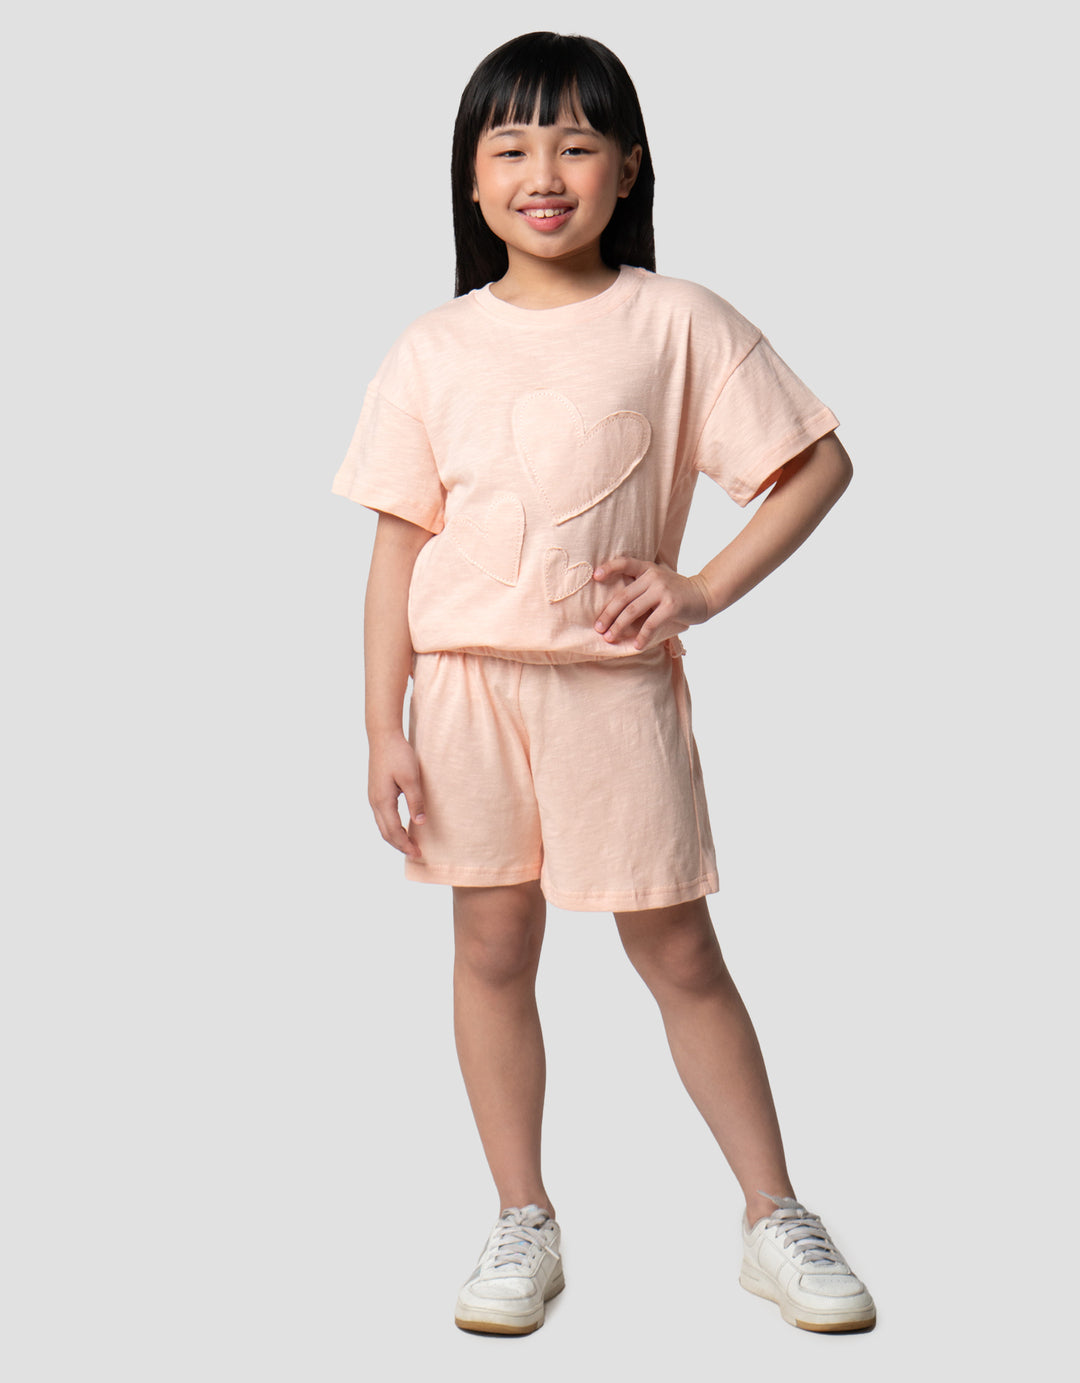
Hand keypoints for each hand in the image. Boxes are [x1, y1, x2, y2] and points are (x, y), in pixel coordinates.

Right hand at [367, 732, 425, 859]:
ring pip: (382, 825)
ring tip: (409, 844)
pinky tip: (402, 826)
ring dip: (395, 837)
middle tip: (416, 854)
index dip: (406, 845)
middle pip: (385, 833)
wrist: (383, 736)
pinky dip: (391, 827)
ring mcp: (373, 797)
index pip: (394, 831)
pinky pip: (382, 817)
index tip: (418, 853)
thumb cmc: (398, 755)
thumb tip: (419, 822)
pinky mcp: (376, 792)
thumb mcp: (411, 778)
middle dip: (400, 845)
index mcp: (382, 801)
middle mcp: (374, 802)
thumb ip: (415, 801)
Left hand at [592, 556, 710, 649]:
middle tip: (598, 628)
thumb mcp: (659, 582)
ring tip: (610, 638)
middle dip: (608, 614)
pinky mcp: (671, 606)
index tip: (595, 577)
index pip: (625, 563)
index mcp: (648, 569)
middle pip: (623, 597)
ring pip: (632, 611)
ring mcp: (662, 590)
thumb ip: (641, 587)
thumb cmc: (677, 592)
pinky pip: (650, 624)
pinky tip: (636, 645)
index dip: (609, 568)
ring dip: (619, 627)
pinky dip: (642, 636)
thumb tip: (615, 608)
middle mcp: (653, 577)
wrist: (705, 595)